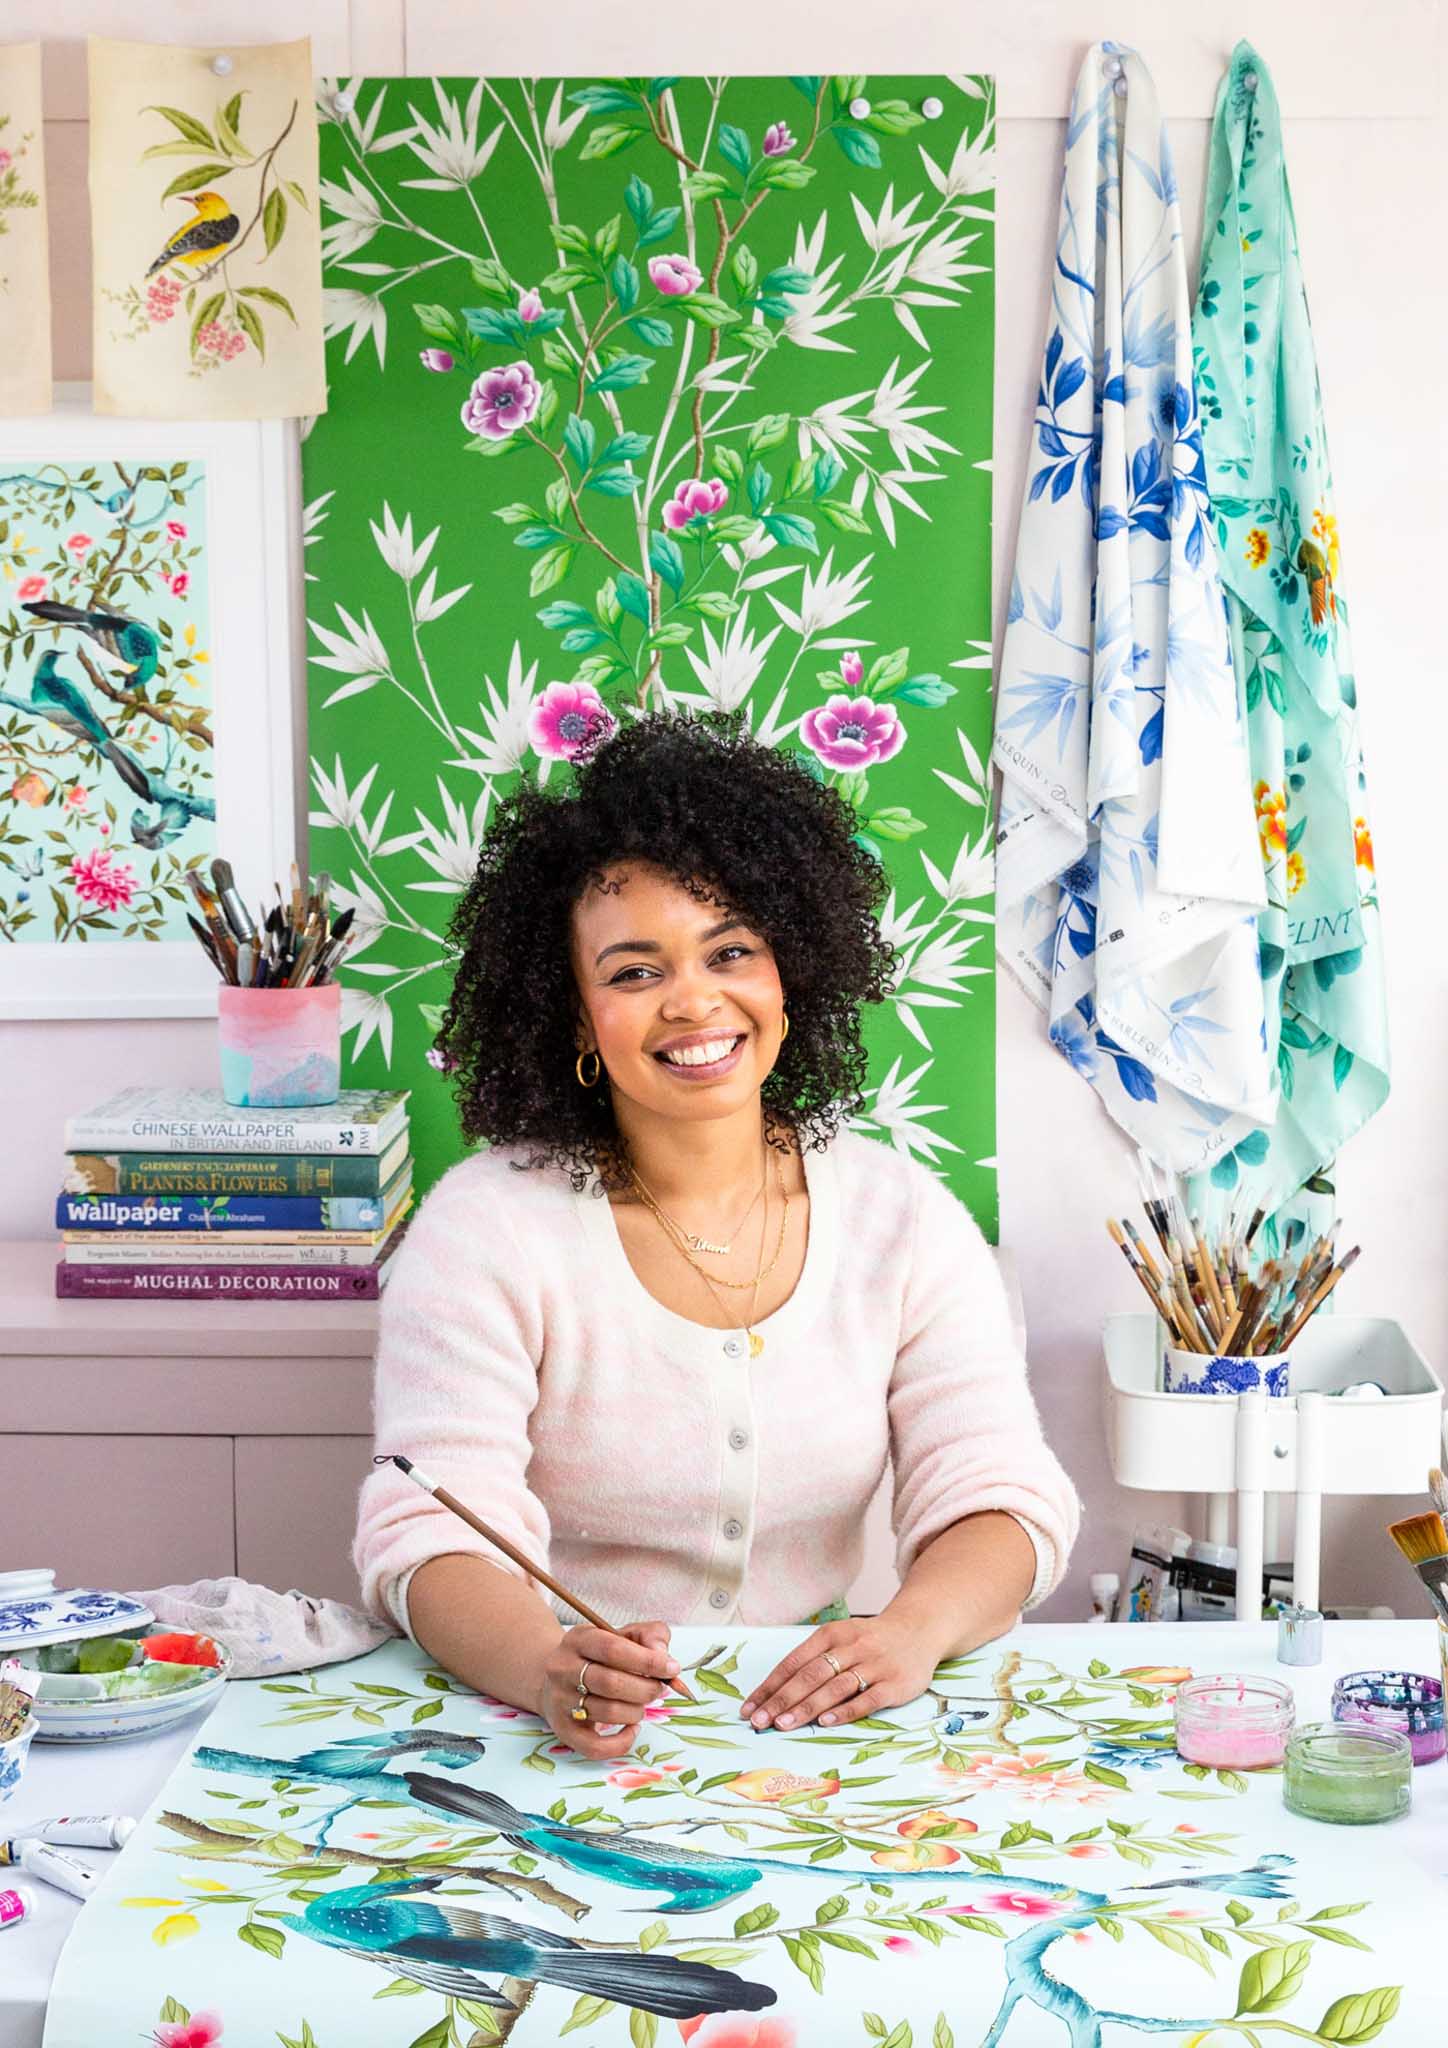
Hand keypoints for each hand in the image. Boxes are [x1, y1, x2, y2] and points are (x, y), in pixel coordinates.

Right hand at [534, 1620, 677, 1759]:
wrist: (555, 1676)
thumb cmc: (599, 1655)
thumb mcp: (622, 1634)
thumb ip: (650, 1636)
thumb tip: (665, 1659)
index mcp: (579, 1639)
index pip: (613, 1649)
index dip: (647, 1661)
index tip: (671, 1668)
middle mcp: (563, 1668)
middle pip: (611, 1683)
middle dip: (645, 1689)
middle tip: (658, 1688)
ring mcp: (560, 1700)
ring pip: (608, 1713)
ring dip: (637, 1711)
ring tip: (641, 1704)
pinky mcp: (562, 1729)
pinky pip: (594, 1747)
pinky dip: (621, 1742)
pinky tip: (632, 1728)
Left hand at [739, 1613, 938, 1731]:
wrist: (919, 1630)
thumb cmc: (870, 1640)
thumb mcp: (840, 1638)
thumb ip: (813, 1660)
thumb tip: (776, 1692)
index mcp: (832, 1633)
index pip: (794, 1662)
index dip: (770, 1686)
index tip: (750, 1707)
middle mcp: (851, 1646)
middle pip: (810, 1675)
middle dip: (781, 1699)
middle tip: (759, 1721)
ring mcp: (874, 1665)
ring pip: (834, 1688)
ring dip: (806, 1707)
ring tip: (783, 1725)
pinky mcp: (895, 1684)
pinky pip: (867, 1699)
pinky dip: (845, 1711)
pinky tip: (825, 1722)